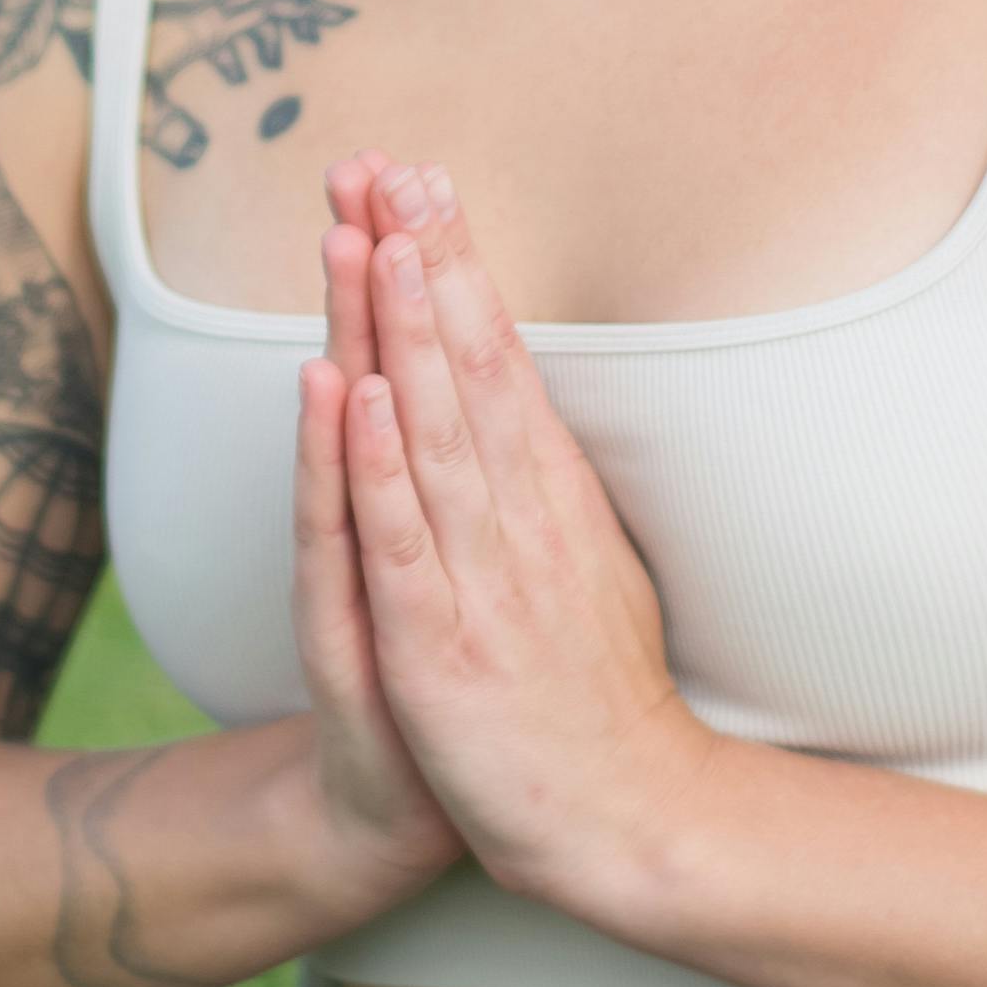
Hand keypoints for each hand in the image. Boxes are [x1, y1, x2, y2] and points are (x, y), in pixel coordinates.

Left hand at [310, 157, 700, 909]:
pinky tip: (358, 398)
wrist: (628, 821)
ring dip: (403, 332)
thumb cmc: (596, 698)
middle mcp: (523, 518)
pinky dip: (379, 467)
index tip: (425, 180)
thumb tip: (531, 404)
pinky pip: (401, 544)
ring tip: (378, 239)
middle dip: (426, 262)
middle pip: (467, 370)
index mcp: (551, 496)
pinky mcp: (440, 648)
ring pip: (435, 433)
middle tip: (396, 165)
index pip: (498, 357)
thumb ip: (552, 486)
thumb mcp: (588, 564)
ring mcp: (483, 578)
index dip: (457, 267)